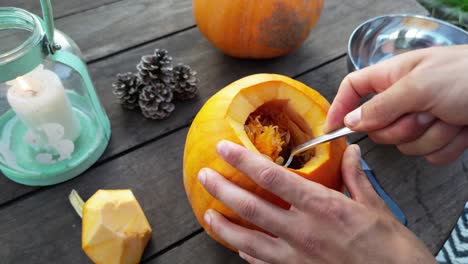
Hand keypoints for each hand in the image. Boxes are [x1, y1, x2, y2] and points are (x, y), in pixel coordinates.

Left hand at [198, 140, 434, 263]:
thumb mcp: (375, 207)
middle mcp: (303, 231)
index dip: (244, 161)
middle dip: (223, 190)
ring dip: (224, 226)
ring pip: (248, 240)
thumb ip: (355, 177)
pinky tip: (240, 249)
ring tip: (208, 214)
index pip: (273, 178)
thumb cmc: (391, 249)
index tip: (225, 150)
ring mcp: (296, 257)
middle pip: (251, 207)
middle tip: (205, 177)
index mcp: (322, 207)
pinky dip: (248, 254)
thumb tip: (350, 152)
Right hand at [325, 45, 467, 164]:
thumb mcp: (418, 86)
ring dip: (430, 135)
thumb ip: (380, 106)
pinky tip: (461, 129)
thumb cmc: (466, 76)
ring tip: (451, 117)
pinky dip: (447, 146)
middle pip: (380, 128)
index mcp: (393, 77)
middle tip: (425, 112)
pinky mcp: (440, 138)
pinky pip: (429, 155)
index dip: (339, 107)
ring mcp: (423, 120)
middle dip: (403, 127)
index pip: (353, 89)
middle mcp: (404, 100)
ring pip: (406, 145)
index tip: (331, 131)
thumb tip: (350, 122)